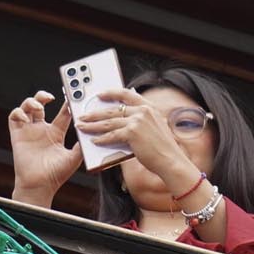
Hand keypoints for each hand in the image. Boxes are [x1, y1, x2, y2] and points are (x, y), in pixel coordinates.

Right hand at [7, 90, 83, 202]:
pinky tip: (26, 117)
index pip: (63, 112)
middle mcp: (42, 129)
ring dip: (31, 102)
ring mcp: (29, 131)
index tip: (71, 94)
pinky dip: (18, 112)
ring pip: (27, 107)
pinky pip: (14, 117)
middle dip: (44, 95)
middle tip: (50, 96)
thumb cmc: (56, 175)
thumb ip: (81, 144)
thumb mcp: (74, 158)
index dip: (67, 102)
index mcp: (56, 133)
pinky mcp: (17, 135)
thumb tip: (92, 131)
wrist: (39, 186)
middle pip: (41, 104)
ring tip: (39, 106)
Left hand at [75, 88, 203, 196]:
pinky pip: (112, 135)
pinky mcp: (132, 133)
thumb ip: (141, 120)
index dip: (111, 93)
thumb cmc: (164, 148)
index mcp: (149, 107)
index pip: (127, 94)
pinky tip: (94, 141)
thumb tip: (120, 121)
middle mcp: (143, 111)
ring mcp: (137, 121)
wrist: (171, 160)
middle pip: (113, 110)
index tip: (100, 94)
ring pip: (109, 122)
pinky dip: (102, 139)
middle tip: (83, 115)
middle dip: (95, 113)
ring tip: (82, 127)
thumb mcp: (155, 127)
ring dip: (93, 125)